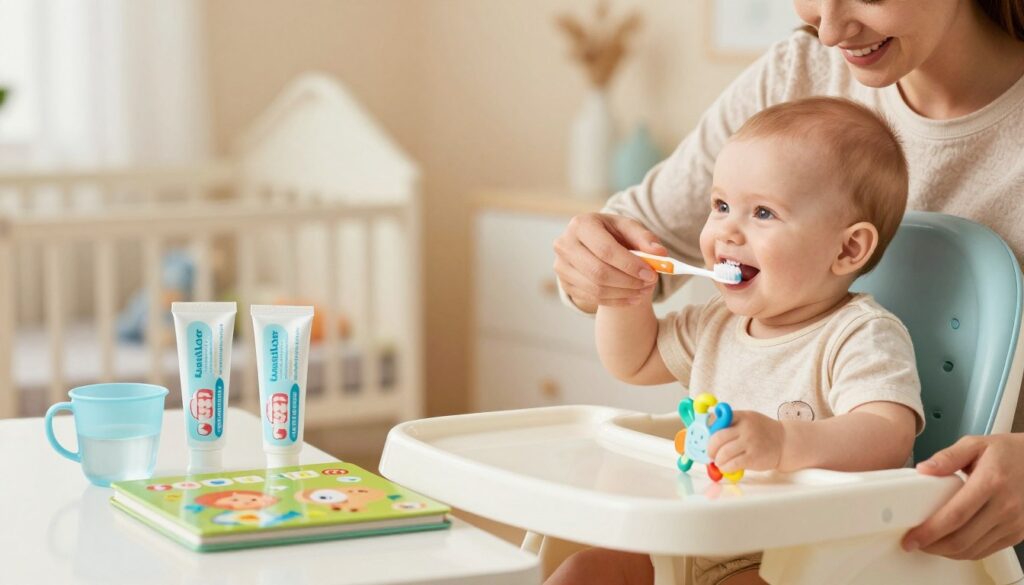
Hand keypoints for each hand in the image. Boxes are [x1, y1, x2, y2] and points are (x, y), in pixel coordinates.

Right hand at [553, 212, 663, 310]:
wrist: (591, 243)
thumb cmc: (612, 234)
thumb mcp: (628, 228)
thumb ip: (645, 238)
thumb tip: (660, 253)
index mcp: (581, 224)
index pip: (605, 250)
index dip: (629, 265)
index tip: (651, 274)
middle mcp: (565, 244)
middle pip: (598, 272)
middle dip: (628, 281)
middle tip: (649, 284)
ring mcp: (561, 266)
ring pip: (595, 289)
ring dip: (624, 293)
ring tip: (643, 290)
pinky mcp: (565, 284)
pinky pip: (592, 298)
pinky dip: (616, 301)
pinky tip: (632, 297)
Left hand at [707, 411, 784, 471]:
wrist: (784, 442)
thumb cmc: (762, 431)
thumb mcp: (748, 420)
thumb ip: (731, 423)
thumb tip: (708, 430)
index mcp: (741, 416)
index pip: (717, 420)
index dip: (707, 431)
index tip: (706, 438)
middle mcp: (745, 428)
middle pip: (717, 438)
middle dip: (710, 448)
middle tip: (710, 453)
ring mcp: (750, 443)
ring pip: (723, 453)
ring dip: (717, 459)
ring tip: (719, 461)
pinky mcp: (753, 458)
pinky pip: (732, 464)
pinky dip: (725, 467)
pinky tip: (725, 467)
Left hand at [902, 434, 1023, 559]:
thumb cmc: (1006, 452)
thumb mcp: (975, 444)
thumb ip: (947, 456)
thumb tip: (923, 469)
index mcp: (991, 482)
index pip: (955, 515)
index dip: (930, 531)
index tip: (911, 538)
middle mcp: (1005, 507)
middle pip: (962, 538)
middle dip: (932, 546)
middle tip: (913, 542)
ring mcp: (1013, 523)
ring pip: (973, 550)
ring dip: (946, 552)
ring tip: (927, 543)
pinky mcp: (1017, 534)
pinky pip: (986, 551)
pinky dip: (964, 552)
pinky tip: (949, 544)